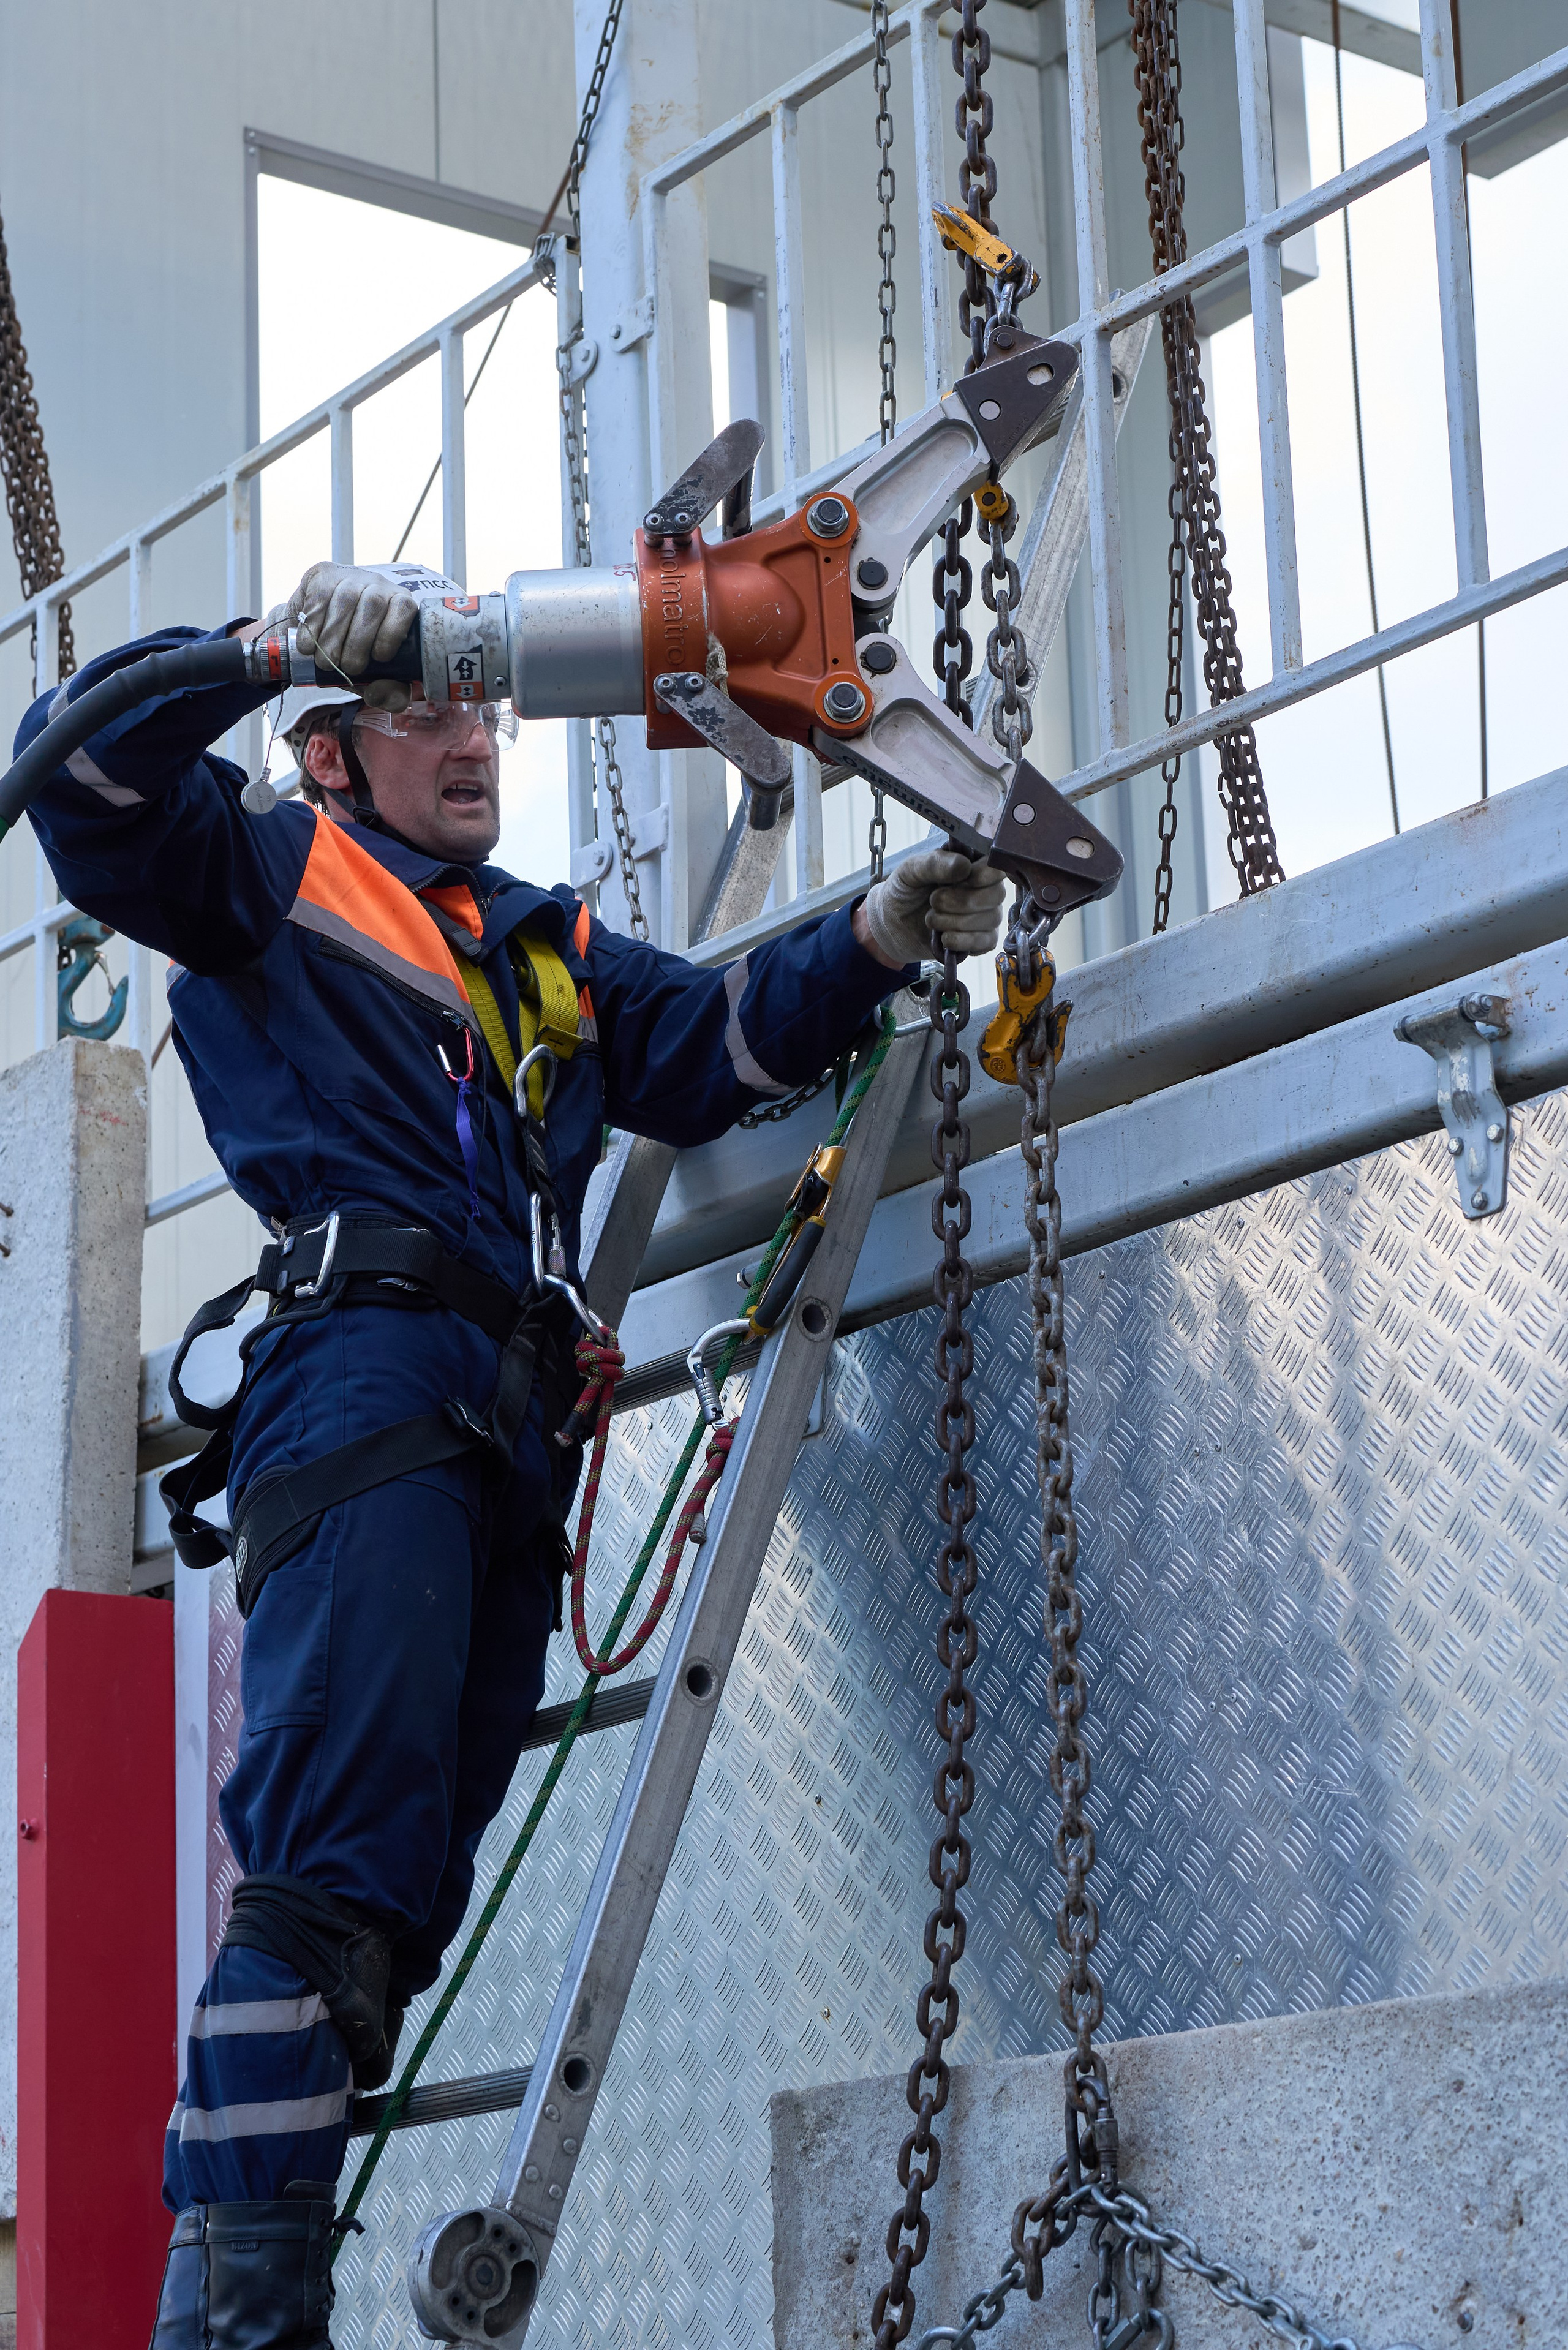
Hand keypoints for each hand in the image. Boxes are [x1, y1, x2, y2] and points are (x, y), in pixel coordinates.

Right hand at [277, 563, 418, 708]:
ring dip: (332, 639)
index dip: (392, 633)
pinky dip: (312, 629)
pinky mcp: (322, 576)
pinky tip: (309, 647)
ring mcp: (349, 578)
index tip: (379, 658)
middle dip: (358, 644)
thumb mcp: (374, 674)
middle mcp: (378, 585)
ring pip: (344, 602)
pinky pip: (318, 601)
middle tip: (348, 668)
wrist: (320, 624)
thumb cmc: (355, 649)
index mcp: (399, 604)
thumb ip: (388, 691)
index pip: (404, 607)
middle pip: (373, 606)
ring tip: (325, 662)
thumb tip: (388, 697)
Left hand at [857, 846, 1007, 967]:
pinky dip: (963, 941)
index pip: (996, 867)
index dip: (982, 875)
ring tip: (932, 919)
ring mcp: (986, 915)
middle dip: (962, 901)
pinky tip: (943, 938)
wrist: (893, 923)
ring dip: (956, 922)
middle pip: (996, 894)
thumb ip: (935, 863)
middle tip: (934, 901)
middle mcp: (985, 888)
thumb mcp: (911, 870)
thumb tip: (964, 866)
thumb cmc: (906, 890)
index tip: (959, 880)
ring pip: (991, 919)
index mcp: (973, 864)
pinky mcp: (981, 939)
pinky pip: (986, 942)